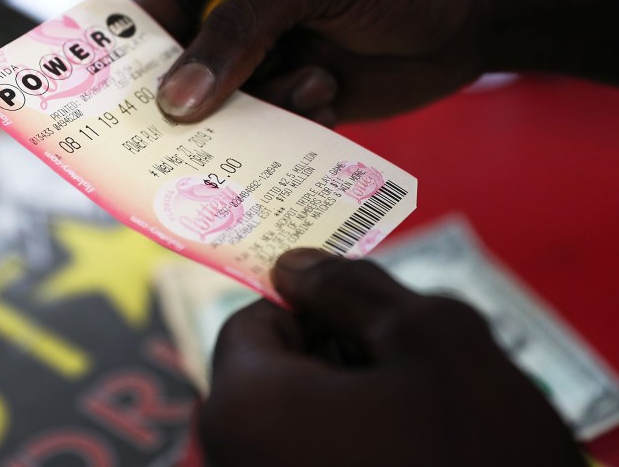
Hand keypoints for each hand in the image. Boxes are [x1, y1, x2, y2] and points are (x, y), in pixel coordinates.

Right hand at [137, 0, 484, 124]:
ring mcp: (258, 59)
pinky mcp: (290, 98)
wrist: (470, 11)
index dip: (122, 52)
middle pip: (172, 69)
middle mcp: (228, 13)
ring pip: (218, 108)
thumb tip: (173, 102)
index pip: (145, 6)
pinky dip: (292, 119)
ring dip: (262, 105)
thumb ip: (237, 32)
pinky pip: (262, 128)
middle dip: (187, 99)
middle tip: (191, 128)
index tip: (110, 99)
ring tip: (313, 81)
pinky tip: (330, 93)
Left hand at [199, 249, 585, 466]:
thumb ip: (353, 287)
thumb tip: (292, 266)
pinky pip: (315, 460)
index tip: (380, 326)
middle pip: (273, 376)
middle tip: (415, 378)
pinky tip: (419, 459)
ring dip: (357, 408)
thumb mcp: (432, 340)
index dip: (315, 309)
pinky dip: (359, 449)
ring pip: (300, 422)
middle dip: (341, 359)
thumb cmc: (479, 458)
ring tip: (428, 427)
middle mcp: (233, 460)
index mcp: (245, 406)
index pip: (252, 323)